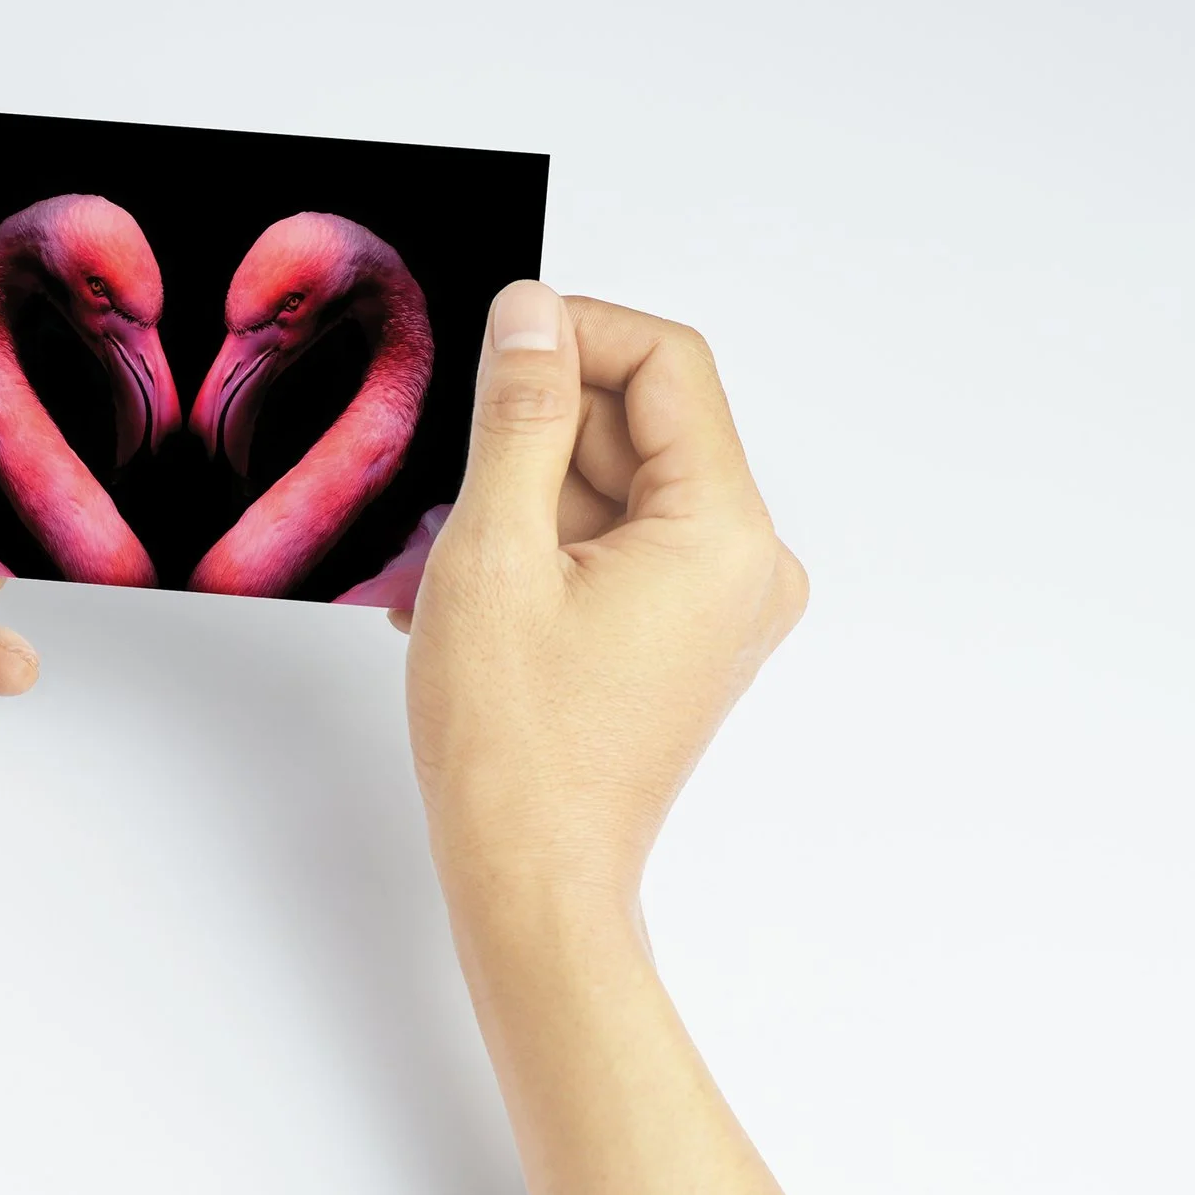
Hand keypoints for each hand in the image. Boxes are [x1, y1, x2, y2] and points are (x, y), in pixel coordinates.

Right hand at [402, 282, 808, 929]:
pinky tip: (471, 593)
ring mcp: (716, 606)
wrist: (531, 879)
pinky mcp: (681, 638)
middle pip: (641, 426)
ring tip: (449, 562)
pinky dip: (541, 547)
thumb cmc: (516, 749)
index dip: (573, 333)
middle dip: (534, 432)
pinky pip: (614, 546)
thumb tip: (529, 314)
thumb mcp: (495, 551)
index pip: (666, 364)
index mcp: (725, 534)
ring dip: (524, 496)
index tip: (492, 342)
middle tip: (450, 475)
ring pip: (616, 487)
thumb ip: (516, 415)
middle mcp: (745, 564)